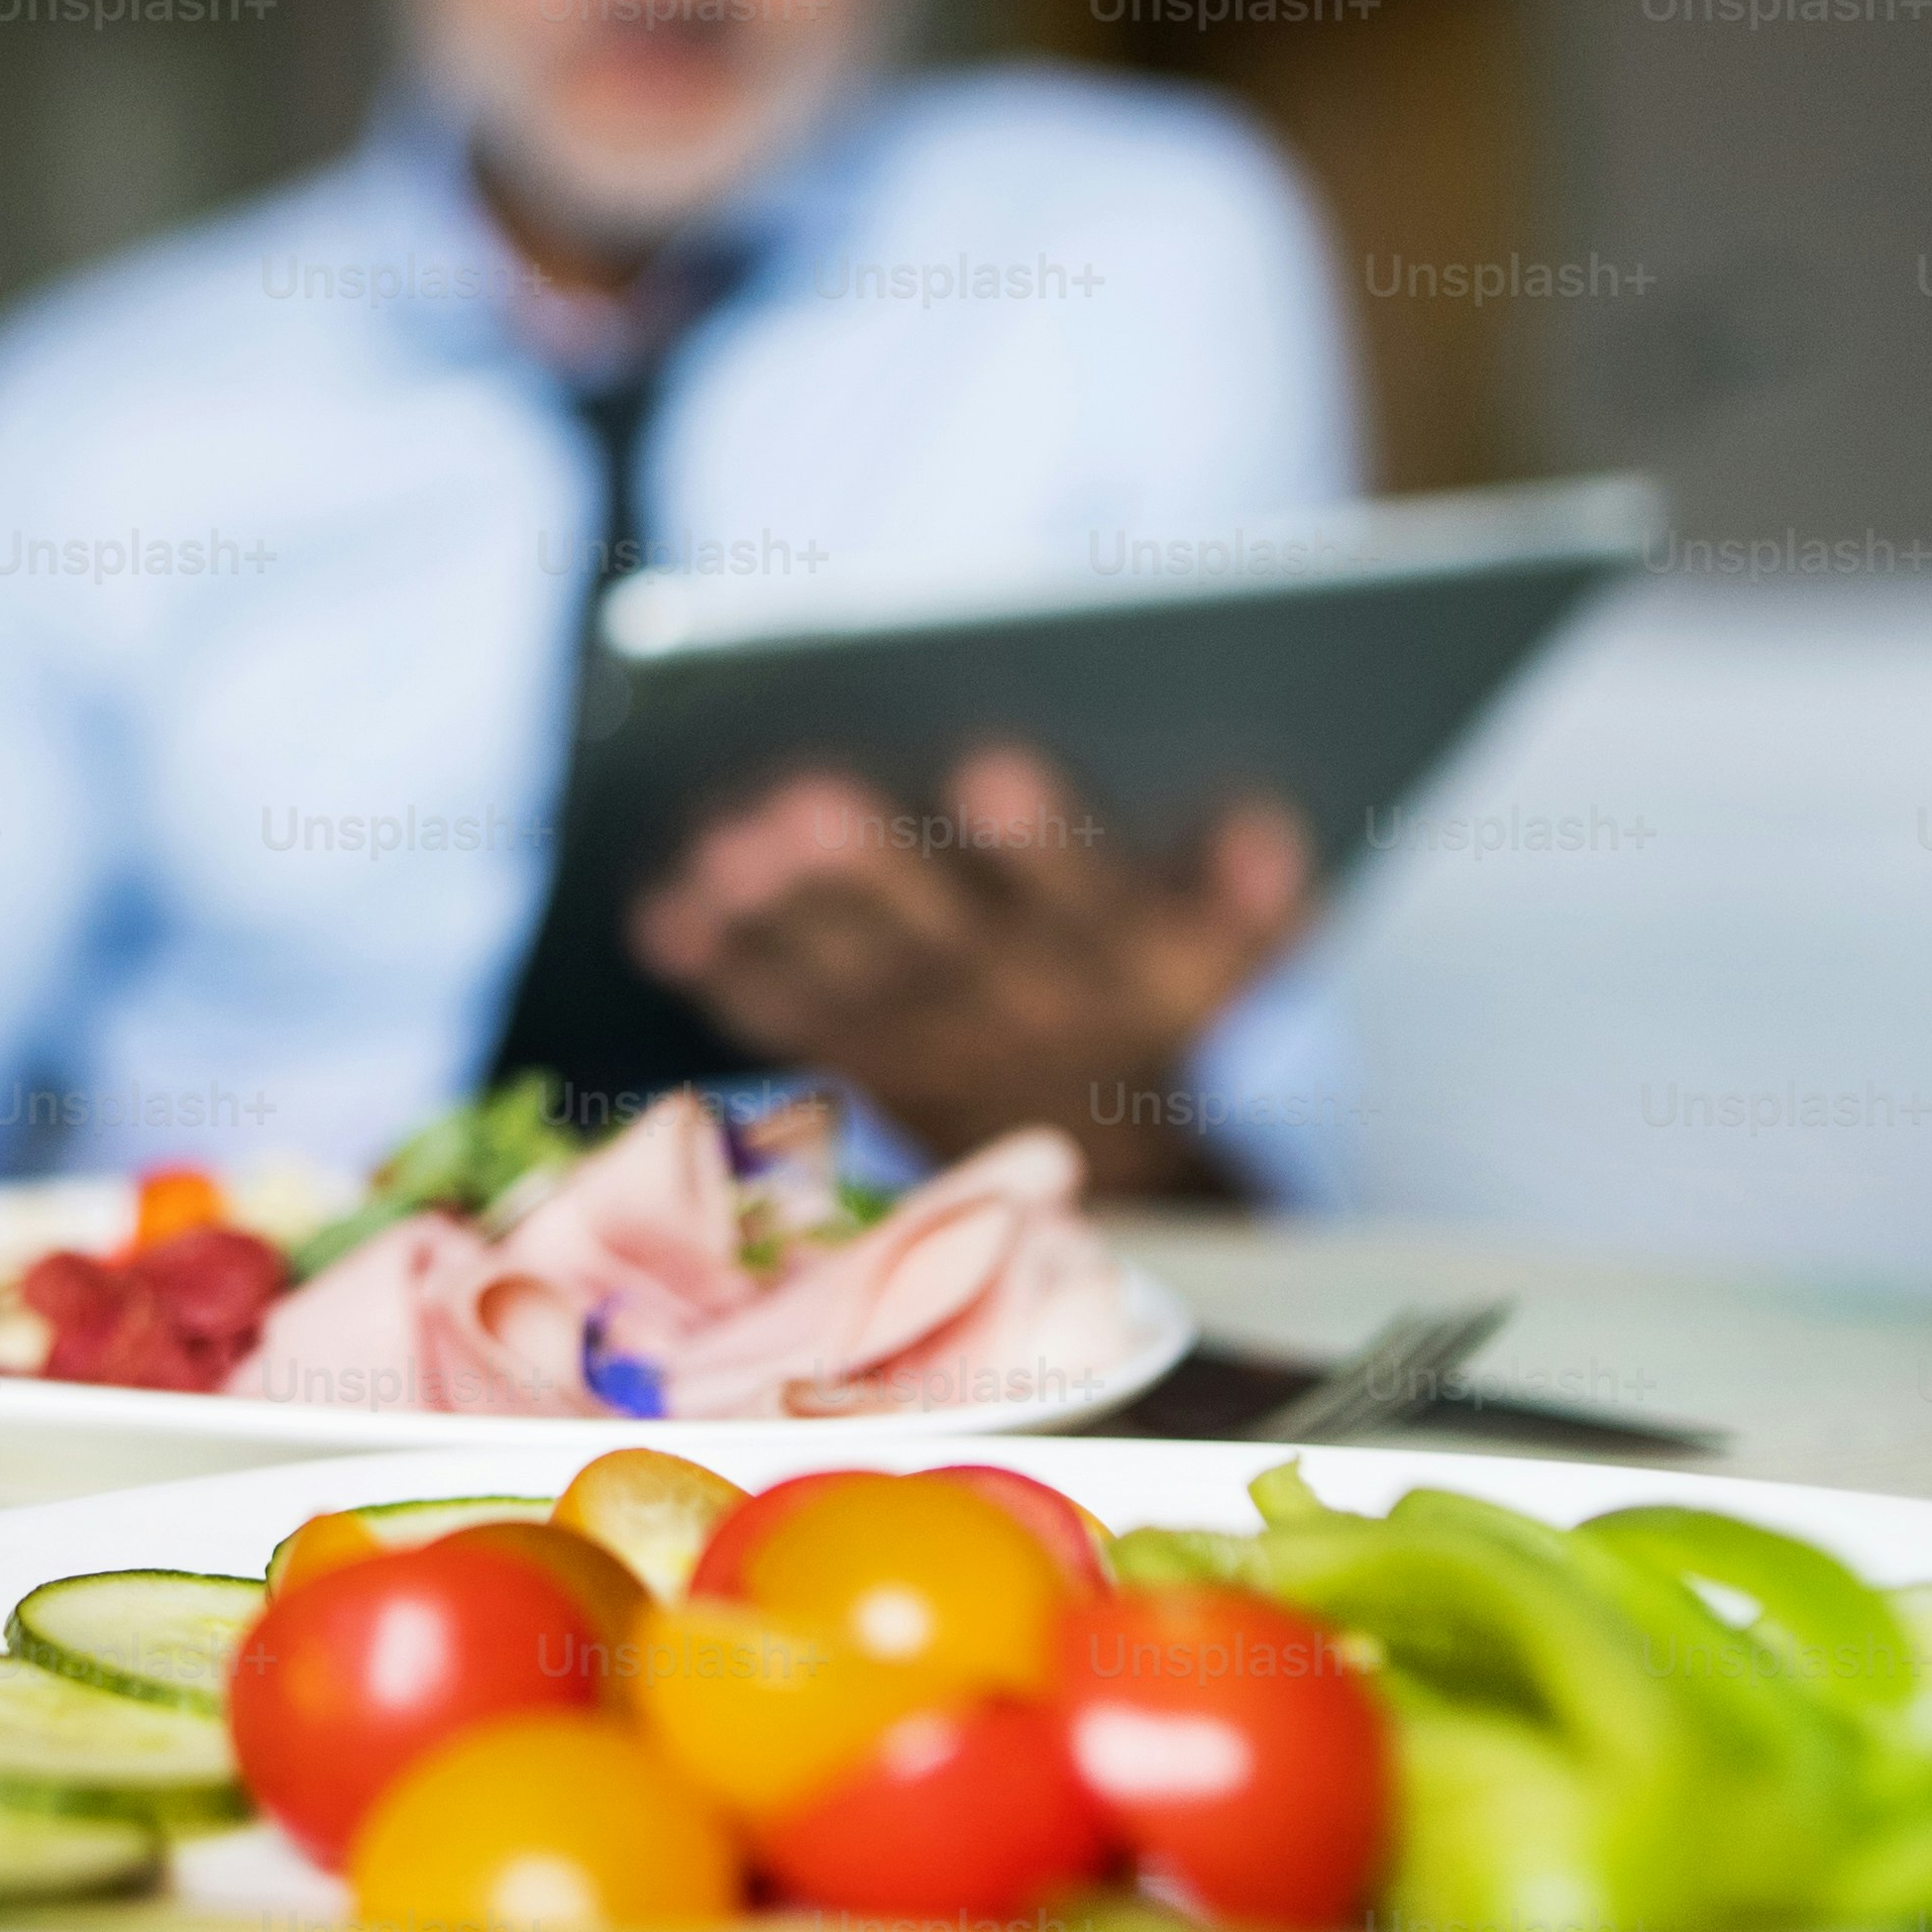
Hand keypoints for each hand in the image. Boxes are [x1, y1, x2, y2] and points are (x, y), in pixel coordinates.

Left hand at [620, 743, 1312, 1197]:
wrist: (1104, 1162)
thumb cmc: (1158, 999)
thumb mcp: (1228, 963)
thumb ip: (1248, 901)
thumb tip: (1266, 833)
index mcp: (1109, 957)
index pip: (1080, 892)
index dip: (1038, 841)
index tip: (991, 769)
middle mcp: (1010, 1001)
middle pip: (939, 934)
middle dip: (870, 871)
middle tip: (805, 805)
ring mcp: (924, 1037)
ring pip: (847, 975)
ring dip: (780, 917)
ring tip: (722, 854)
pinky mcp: (853, 1053)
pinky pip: (781, 1017)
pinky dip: (721, 972)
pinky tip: (664, 920)